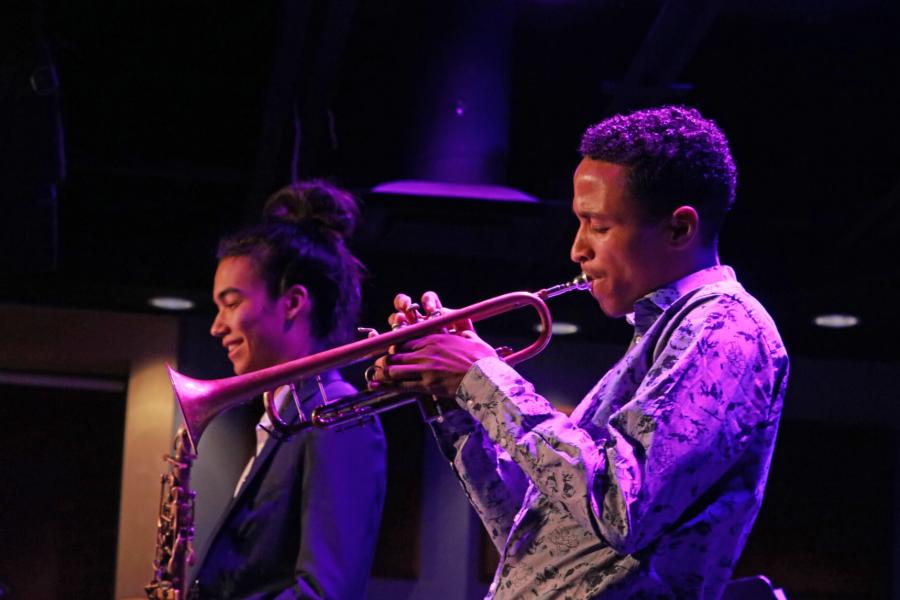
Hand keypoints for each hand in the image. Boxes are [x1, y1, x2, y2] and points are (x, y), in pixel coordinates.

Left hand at [369, 291, 495, 397]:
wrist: (488, 378)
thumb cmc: (483, 360)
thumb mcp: (473, 339)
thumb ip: (463, 332)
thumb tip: (463, 330)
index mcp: (436, 338)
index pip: (407, 339)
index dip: (395, 346)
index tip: (390, 350)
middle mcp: (427, 351)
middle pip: (397, 353)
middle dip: (385, 359)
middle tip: (377, 364)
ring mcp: (426, 368)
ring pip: (395, 368)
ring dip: (383, 372)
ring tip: (375, 375)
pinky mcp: (428, 384)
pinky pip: (402, 385)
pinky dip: (387, 386)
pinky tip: (376, 386)